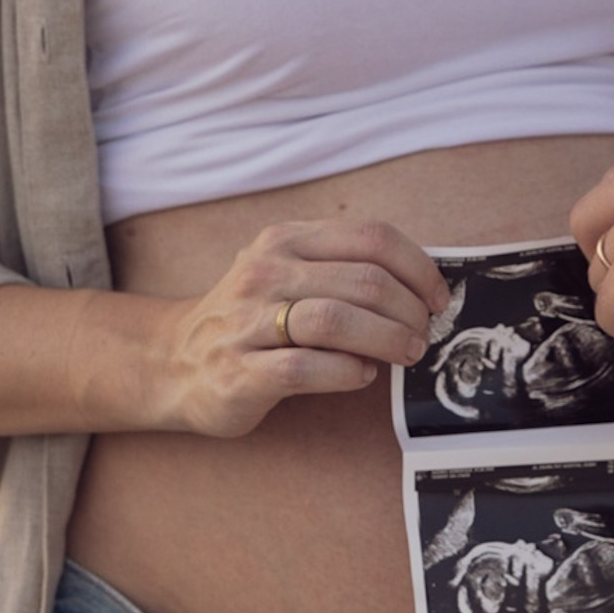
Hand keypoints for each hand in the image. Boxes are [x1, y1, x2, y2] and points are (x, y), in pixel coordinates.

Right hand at [140, 219, 446, 435]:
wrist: (175, 363)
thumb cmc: (251, 319)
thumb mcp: (289, 274)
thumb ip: (342, 270)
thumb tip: (422, 286)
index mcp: (285, 240)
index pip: (372, 237)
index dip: (419, 268)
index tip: (438, 297)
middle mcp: (265, 272)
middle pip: (365, 281)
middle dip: (410, 311)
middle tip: (424, 334)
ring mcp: (248, 321)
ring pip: (338, 320)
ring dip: (388, 340)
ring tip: (406, 354)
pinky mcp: (240, 371)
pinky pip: (308, 367)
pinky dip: (348, 372)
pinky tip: (361, 375)